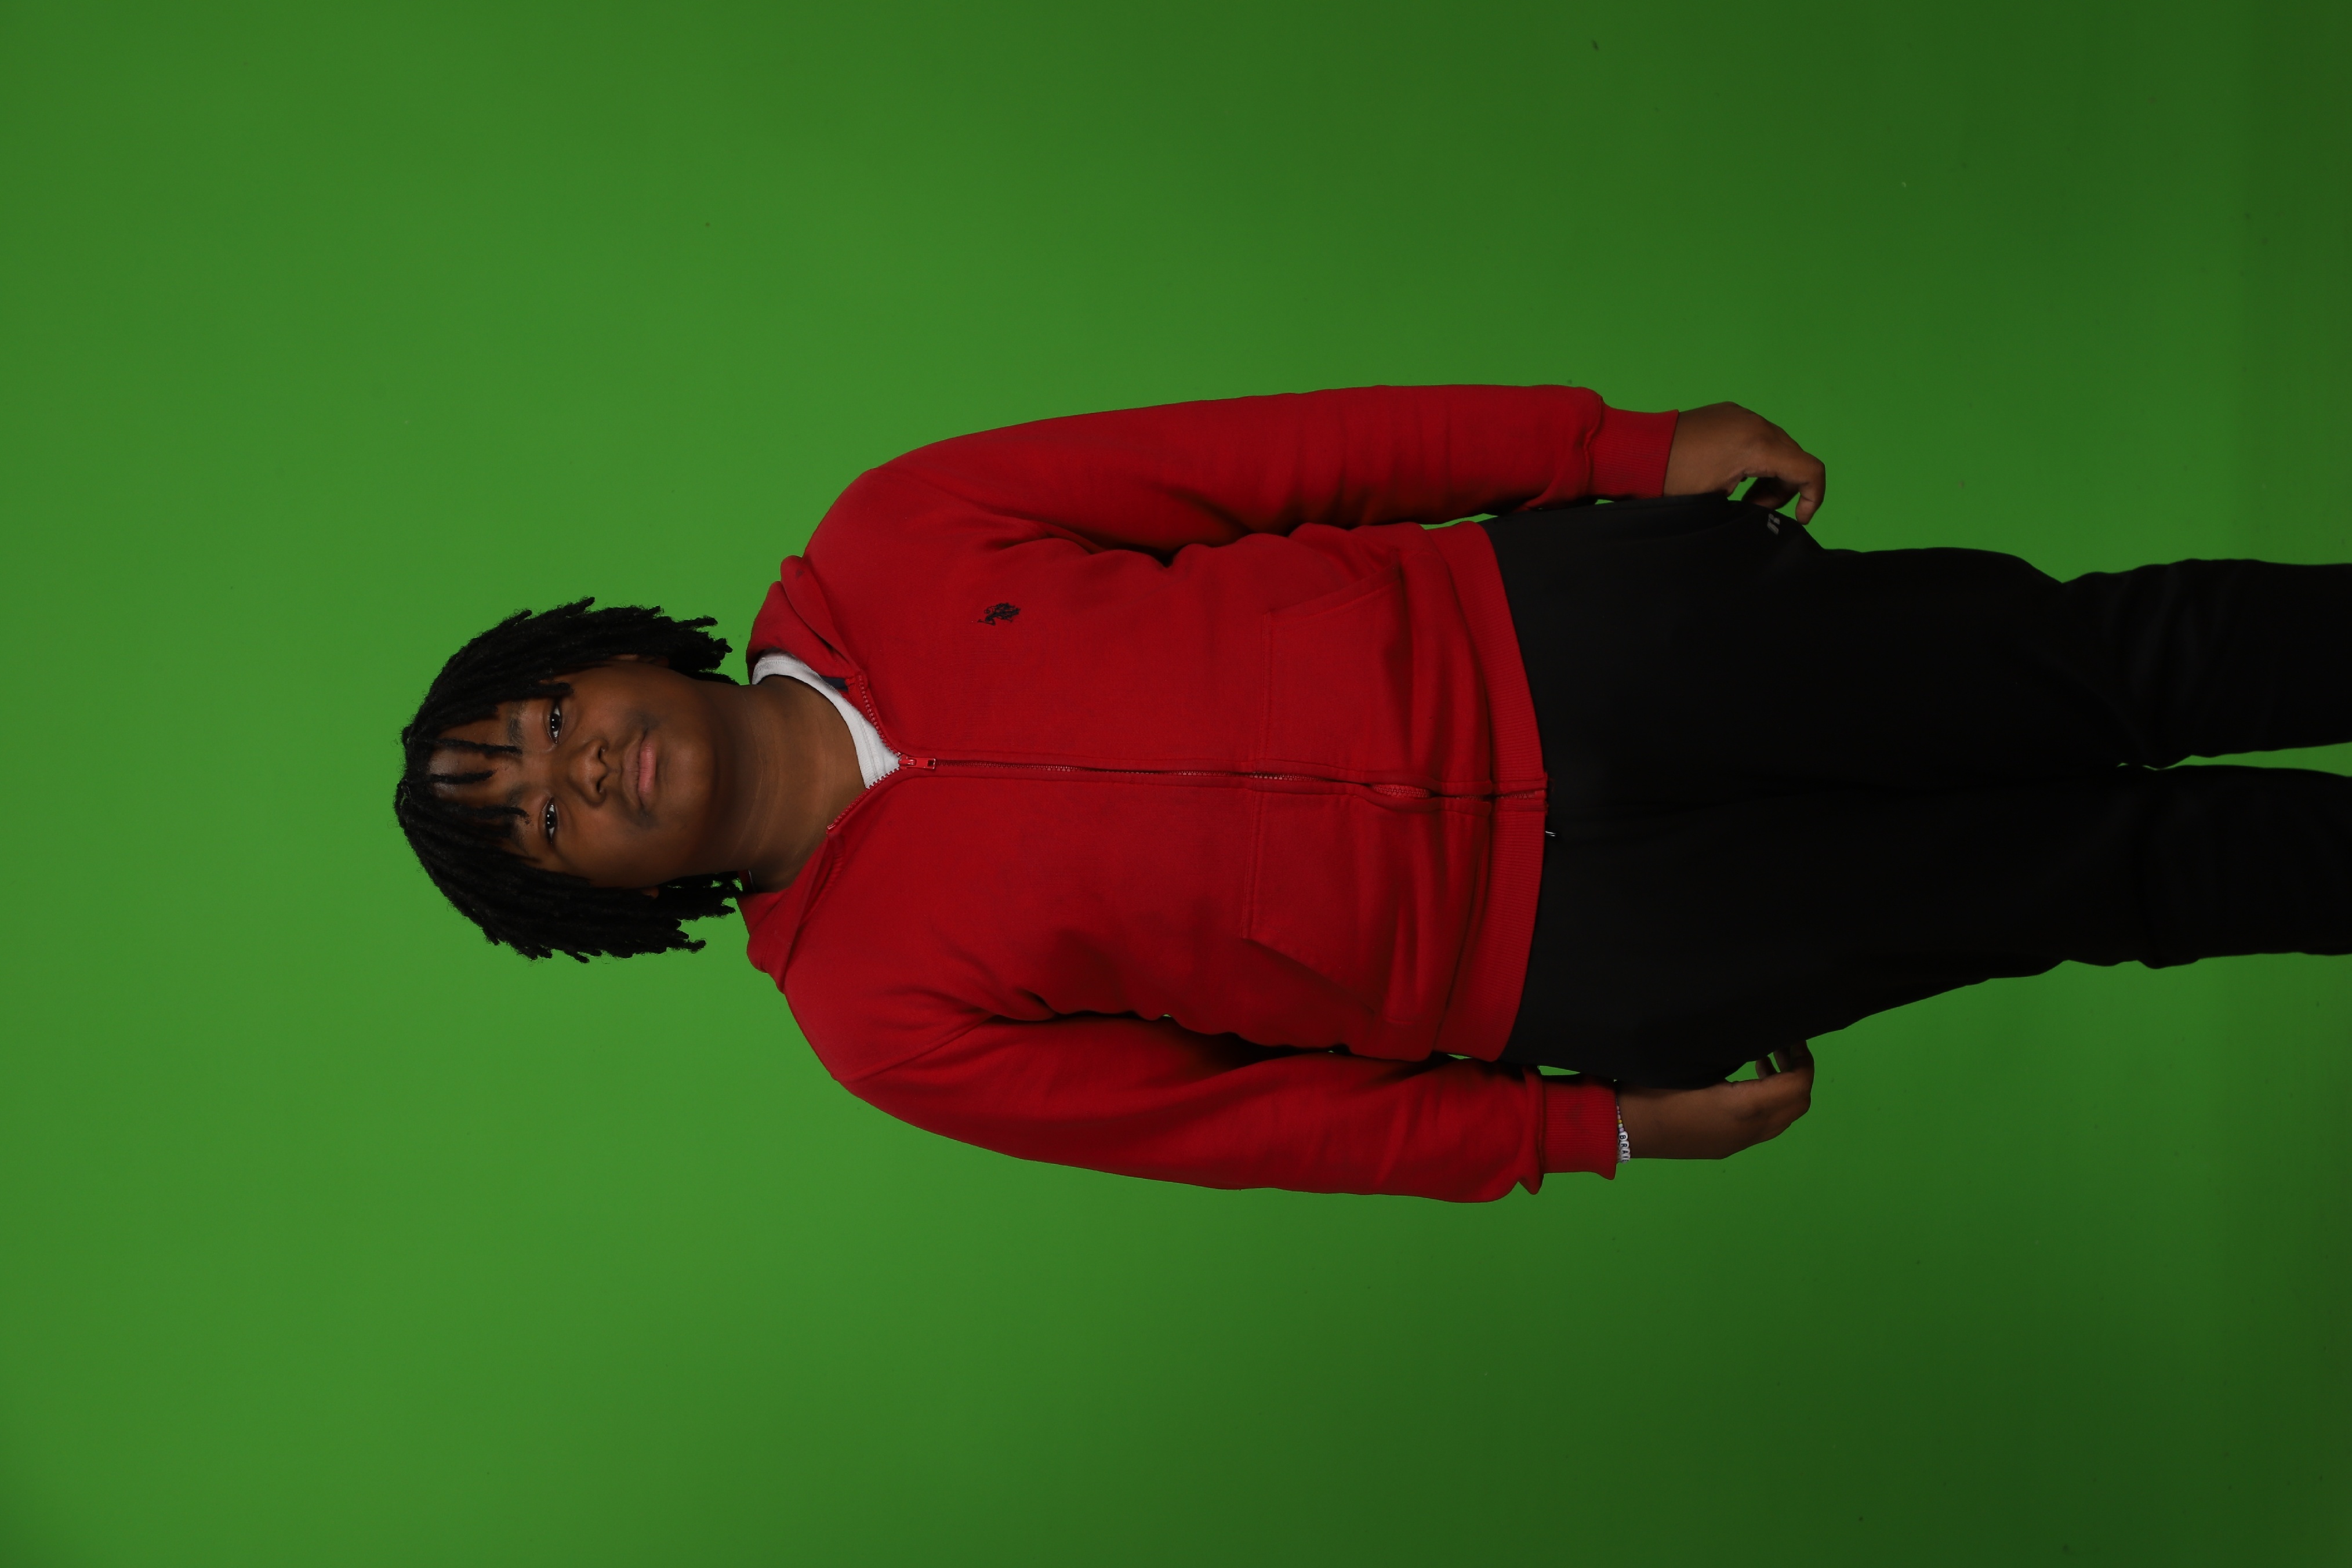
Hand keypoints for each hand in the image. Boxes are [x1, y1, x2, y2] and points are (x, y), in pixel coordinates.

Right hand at [1616, 1044, 1813, 1158]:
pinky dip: (1767, 1103)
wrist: (1621, 1130)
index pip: (1797, 1086)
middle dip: (1797, 1073)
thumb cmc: (1650, 1091)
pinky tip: (1742, 1084)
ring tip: (1762, 1061)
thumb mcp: (1691, 1063)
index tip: (1790, 1037)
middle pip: (1798, 1105)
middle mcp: (1749, 1131)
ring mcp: (1738, 1143)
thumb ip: (1730, 1053)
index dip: (1803, 1059)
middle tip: (1780, 1046)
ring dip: (1782, 1089)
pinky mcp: (1726, 1147)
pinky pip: (1764, 1126)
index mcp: (1743, 1108)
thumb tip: (1755, 1034)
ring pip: (1783, 1118)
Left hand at [1662, 403, 1826, 523]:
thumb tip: (1763, 511)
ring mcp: (1742, 415)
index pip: (1809, 470)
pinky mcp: (1729, 413)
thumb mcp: (1716, 500)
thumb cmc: (1670, 479)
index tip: (1799, 518)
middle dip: (1784, 489)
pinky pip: (1757, 435)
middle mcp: (1756, 424)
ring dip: (1770, 474)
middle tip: (1754, 509)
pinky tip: (1731, 475)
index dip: (1814, 498)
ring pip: (1778, 447)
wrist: (1637, 451)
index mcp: (1757, 447)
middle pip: (1794, 459)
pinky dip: (1756, 458)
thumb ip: (1754, 504)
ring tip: (1740, 494)